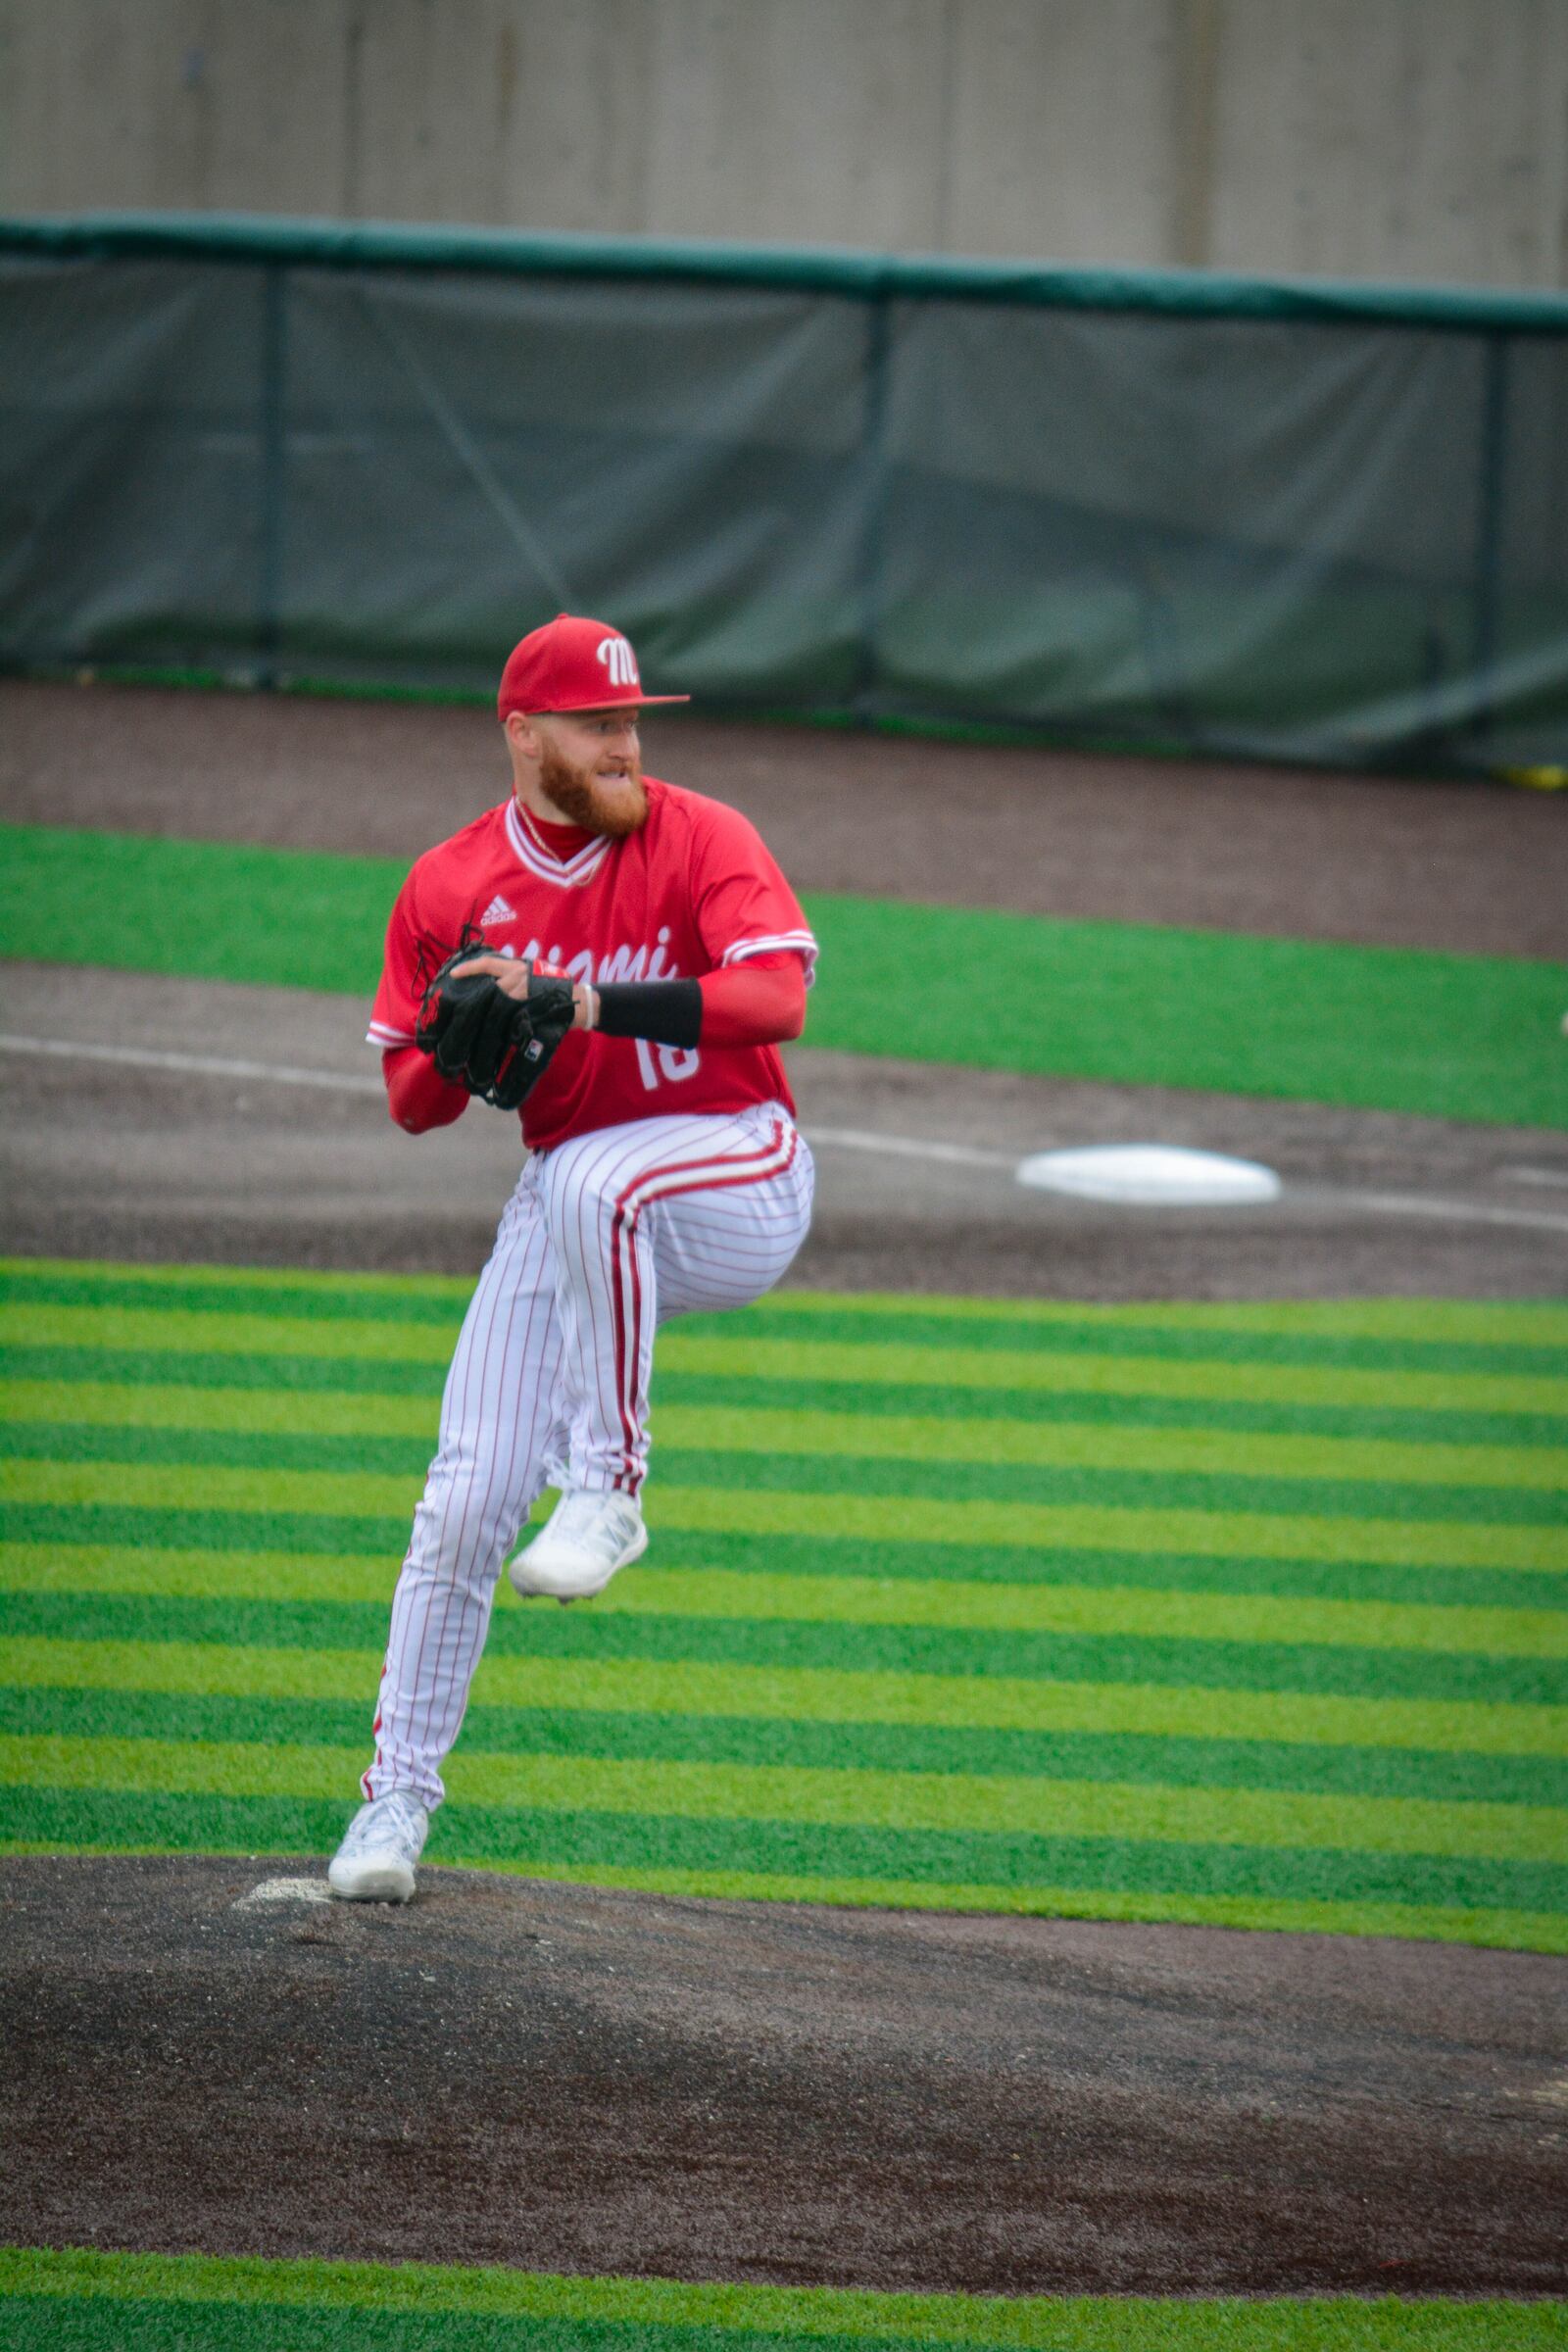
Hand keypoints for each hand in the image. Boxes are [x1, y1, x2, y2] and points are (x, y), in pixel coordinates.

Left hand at [453, 955, 596, 1029]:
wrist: (578, 1002)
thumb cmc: (554, 987)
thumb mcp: (533, 974)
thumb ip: (513, 978)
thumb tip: (492, 987)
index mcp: (518, 967)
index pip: (488, 964)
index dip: (469, 968)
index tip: (453, 974)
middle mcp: (520, 977)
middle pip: (490, 989)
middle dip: (475, 1000)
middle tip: (460, 1010)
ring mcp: (525, 994)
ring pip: (498, 1004)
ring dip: (486, 1016)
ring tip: (473, 1026)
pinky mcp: (531, 1010)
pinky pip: (510, 1019)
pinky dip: (502, 1026)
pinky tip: (494, 1033)